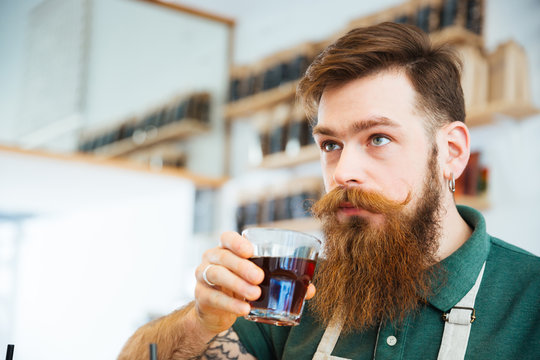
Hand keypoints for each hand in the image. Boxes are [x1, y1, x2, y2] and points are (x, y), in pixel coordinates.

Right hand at [193, 231, 315, 333]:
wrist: (215, 312)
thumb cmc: (240, 288)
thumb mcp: (257, 280)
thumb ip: (281, 280)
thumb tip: (311, 288)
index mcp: (226, 249)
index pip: (226, 237)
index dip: (237, 242)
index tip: (251, 251)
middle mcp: (211, 259)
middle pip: (223, 257)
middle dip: (242, 266)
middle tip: (260, 278)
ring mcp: (203, 277)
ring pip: (216, 274)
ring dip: (237, 284)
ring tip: (255, 294)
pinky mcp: (201, 297)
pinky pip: (214, 298)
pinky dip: (231, 304)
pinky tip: (245, 309)